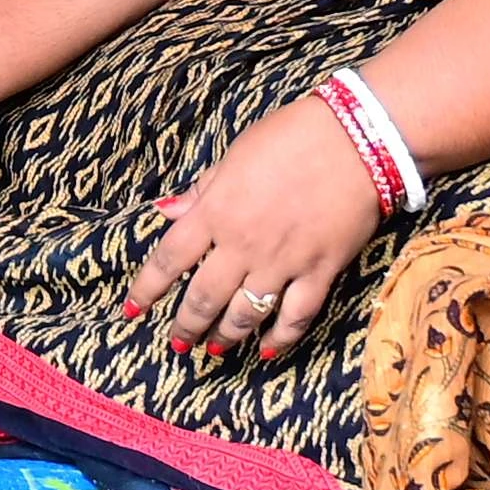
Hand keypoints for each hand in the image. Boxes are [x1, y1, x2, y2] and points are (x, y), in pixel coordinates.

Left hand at [125, 92, 387, 365]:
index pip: (169, 260)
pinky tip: (268, 351)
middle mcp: (243, 245)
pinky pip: (295, 316)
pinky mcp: (320, 272)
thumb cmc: (290, 138)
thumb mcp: (234, 156)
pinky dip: (280, 339)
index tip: (132, 311)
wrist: (357, 139)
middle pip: (204, 298)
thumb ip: (202, 192)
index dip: (146, 290)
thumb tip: (166, 212)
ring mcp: (283, 262)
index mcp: (216, 212)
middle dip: (186, 326)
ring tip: (213, 350)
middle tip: (177, 344)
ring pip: (245, 315)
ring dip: (225, 337)